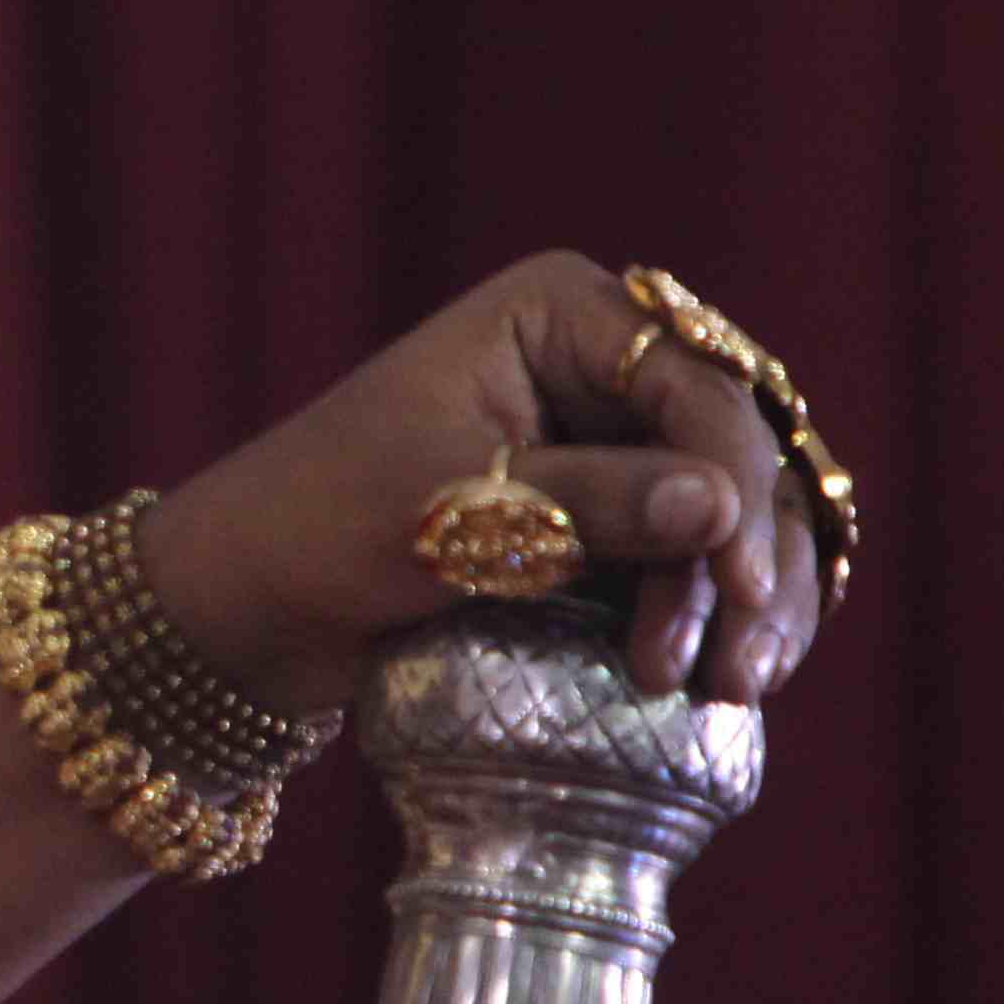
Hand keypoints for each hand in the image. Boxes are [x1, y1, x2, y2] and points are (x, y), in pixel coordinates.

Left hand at [133, 251, 836, 719]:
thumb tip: (720, 505)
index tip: (738, 588)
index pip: (698, 388)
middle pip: (740, 453)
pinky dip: (719, 618)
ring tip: (730, 690)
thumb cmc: (323, 524)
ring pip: (738, 515)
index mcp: (562, 312)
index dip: (736, 484)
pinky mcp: (615, 520)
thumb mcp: (450, 510)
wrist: (251, 600)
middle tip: (740, 671)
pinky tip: (719, 684)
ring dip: (750, 604)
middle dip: (752, 562)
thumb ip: (588, 505)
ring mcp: (619, 441)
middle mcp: (606, 363)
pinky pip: (701, 563)